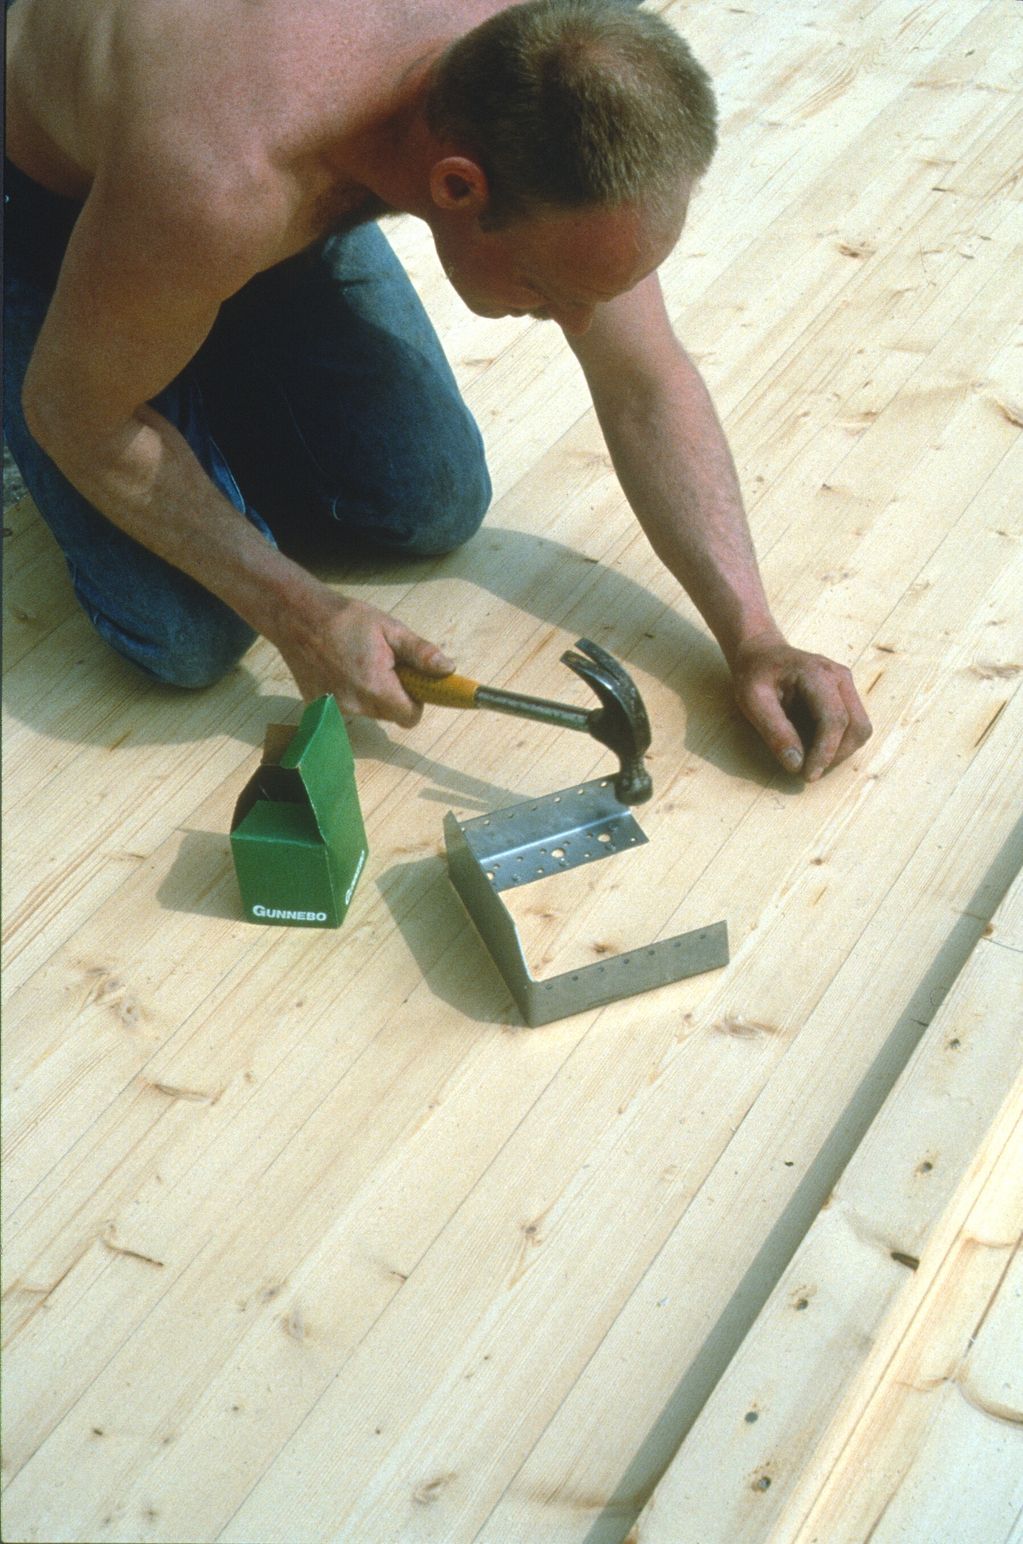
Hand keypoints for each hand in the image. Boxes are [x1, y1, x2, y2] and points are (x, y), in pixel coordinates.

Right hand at [275, 588, 453, 726]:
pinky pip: (346, 708)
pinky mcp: (319, 708)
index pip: (410, 717)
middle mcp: (355, 705)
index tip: (411, 682)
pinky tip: (340, 670)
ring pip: (369, 712)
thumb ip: (420, 653)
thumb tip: (448, 669)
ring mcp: (334, 709)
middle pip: (390, 715)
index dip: (417, 701)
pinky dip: (349, 694)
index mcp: (376, 687)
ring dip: (371, 694)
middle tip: (384, 664)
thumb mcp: (390, 629)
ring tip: (359, 663)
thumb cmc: (346, 619)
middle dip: (394, 695)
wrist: (298, 617)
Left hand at [731, 634, 871, 781]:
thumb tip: (796, 765)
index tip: (808, 776)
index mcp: (817, 673)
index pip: (834, 719)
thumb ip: (774, 731)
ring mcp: (847, 685)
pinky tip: (813, 746)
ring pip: (860, 729)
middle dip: (835, 755)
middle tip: (807, 771)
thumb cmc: (755, 674)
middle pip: (857, 727)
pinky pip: (853, 726)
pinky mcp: (846, 695)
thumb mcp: (752, 701)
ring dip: (839, 752)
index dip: (825, 752)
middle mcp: (840, 677)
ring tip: (809, 759)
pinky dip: (837, 743)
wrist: (763, 653)